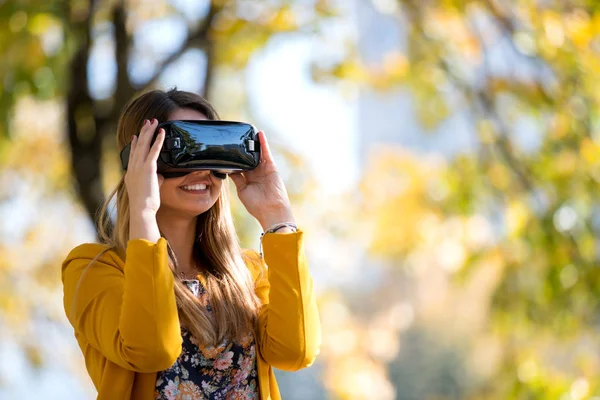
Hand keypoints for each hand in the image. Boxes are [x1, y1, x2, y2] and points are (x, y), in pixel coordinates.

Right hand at [124, 118, 164, 240]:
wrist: (142, 209)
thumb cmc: (145, 204)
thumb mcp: (148, 189)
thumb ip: (153, 180)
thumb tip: (159, 177)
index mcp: (131, 173)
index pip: (132, 154)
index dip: (135, 143)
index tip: (136, 136)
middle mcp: (133, 167)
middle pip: (138, 145)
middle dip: (143, 132)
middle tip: (147, 122)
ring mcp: (139, 167)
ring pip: (144, 144)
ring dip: (149, 131)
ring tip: (153, 122)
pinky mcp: (148, 168)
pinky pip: (154, 150)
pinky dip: (158, 140)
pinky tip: (162, 132)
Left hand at [229, 131, 294, 230]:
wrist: (270, 210)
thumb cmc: (256, 205)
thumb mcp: (242, 190)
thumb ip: (236, 178)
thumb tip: (227, 168)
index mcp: (248, 179)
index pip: (239, 164)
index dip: (234, 157)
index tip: (226, 148)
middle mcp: (256, 173)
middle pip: (248, 157)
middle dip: (243, 148)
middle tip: (236, 136)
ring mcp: (263, 169)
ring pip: (257, 153)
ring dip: (253, 143)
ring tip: (247, 131)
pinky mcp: (271, 167)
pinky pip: (266, 153)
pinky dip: (263, 143)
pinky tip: (259, 134)